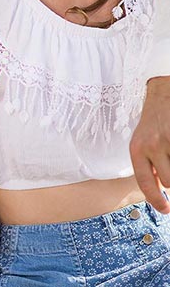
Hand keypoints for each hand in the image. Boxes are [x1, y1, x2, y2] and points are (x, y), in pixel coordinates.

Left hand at [130, 77, 169, 213]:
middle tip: (169, 163)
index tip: (165, 210)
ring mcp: (168, 139)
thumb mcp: (143, 142)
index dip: (156, 201)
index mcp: (137, 149)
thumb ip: (149, 166)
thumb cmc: (154, 123)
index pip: (145, 183)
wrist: (162, 94)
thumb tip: (159, 192)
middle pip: (169, 182)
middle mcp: (151, 144)